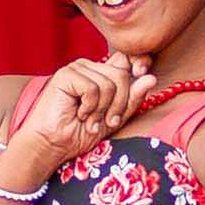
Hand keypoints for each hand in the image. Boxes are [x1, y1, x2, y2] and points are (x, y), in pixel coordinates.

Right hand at [0, 56, 147, 190]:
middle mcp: (90, 67)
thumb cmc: (79, 134)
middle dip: (120, 104)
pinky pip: (93, 88)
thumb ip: (132, 100)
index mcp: (102, 74)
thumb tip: (151, 78)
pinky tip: (78, 114)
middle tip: (107, 122)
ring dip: (103, 110)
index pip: (128, 59)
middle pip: (122, 75)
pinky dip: (89, 107)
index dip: (140, 64)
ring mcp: (78, 69)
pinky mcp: (66, 75)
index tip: (147, 79)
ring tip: (89, 122)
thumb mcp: (114, 119)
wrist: (52, 145)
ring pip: (110, 83)